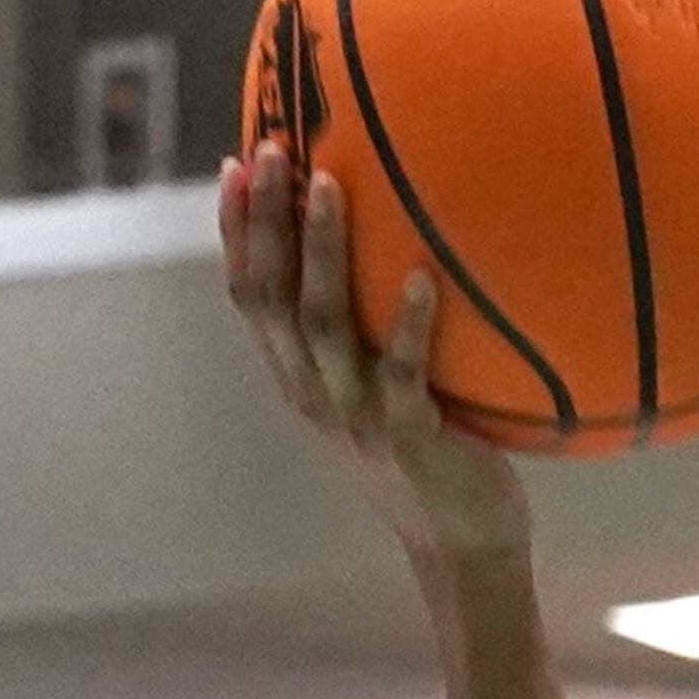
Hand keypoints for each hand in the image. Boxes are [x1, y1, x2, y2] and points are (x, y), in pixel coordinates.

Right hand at [223, 138, 530, 570]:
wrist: (463, 547)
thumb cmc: (430, 456)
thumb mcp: (379, 391)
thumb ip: (363, 333)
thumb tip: (388, 245)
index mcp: (299, 380)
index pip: (250, 298)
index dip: (236, 233)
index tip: (235, 165)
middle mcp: (314, 395)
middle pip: (273, 298)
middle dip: (266, 221)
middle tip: (274, 151)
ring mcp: (357, 416)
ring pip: (323, 324)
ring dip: (324, 251)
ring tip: (331, 185)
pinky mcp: (409, 437)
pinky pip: (401, 373)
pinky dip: (408, 323)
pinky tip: (419, 277)